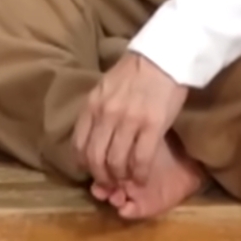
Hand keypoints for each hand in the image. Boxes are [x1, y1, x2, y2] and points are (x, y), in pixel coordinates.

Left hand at [72, 51, 188, 194]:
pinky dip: (139, 174)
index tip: (90, 171)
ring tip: (126, 180)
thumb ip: (97, 109)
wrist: (162, 58)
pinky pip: (140, 159)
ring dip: (120, 177)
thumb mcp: (105, 88)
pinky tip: (141, 178)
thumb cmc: (134, 72)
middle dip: (101, 176)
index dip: (83, 163)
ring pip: (116, 162)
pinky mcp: (152, 126)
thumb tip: (91, 132)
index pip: (79, 143)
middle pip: (95, 157)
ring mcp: (128, 121)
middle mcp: (106, 115)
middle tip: (109, 182)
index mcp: (92, 104)